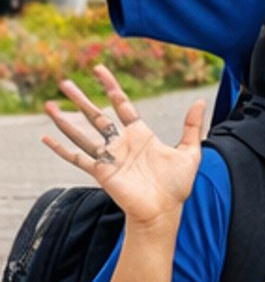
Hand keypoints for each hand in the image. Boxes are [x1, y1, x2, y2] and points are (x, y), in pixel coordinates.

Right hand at [42, 68, 204, 225]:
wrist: (165, 212)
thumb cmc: (176, 186)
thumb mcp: (189, 153)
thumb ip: (192, 127)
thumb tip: (200, 102)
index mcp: (140, 134)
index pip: (122, 104)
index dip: (111, 86)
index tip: (99, 69)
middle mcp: (121, 143)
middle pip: (96, 116)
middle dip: (80, 99)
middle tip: (65, 83)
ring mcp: (109, 157)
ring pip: (82, 134)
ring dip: (65, 120)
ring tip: (48, 104)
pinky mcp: (101, 172)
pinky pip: (77, 158)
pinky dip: (61, 149)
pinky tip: (45, 138)